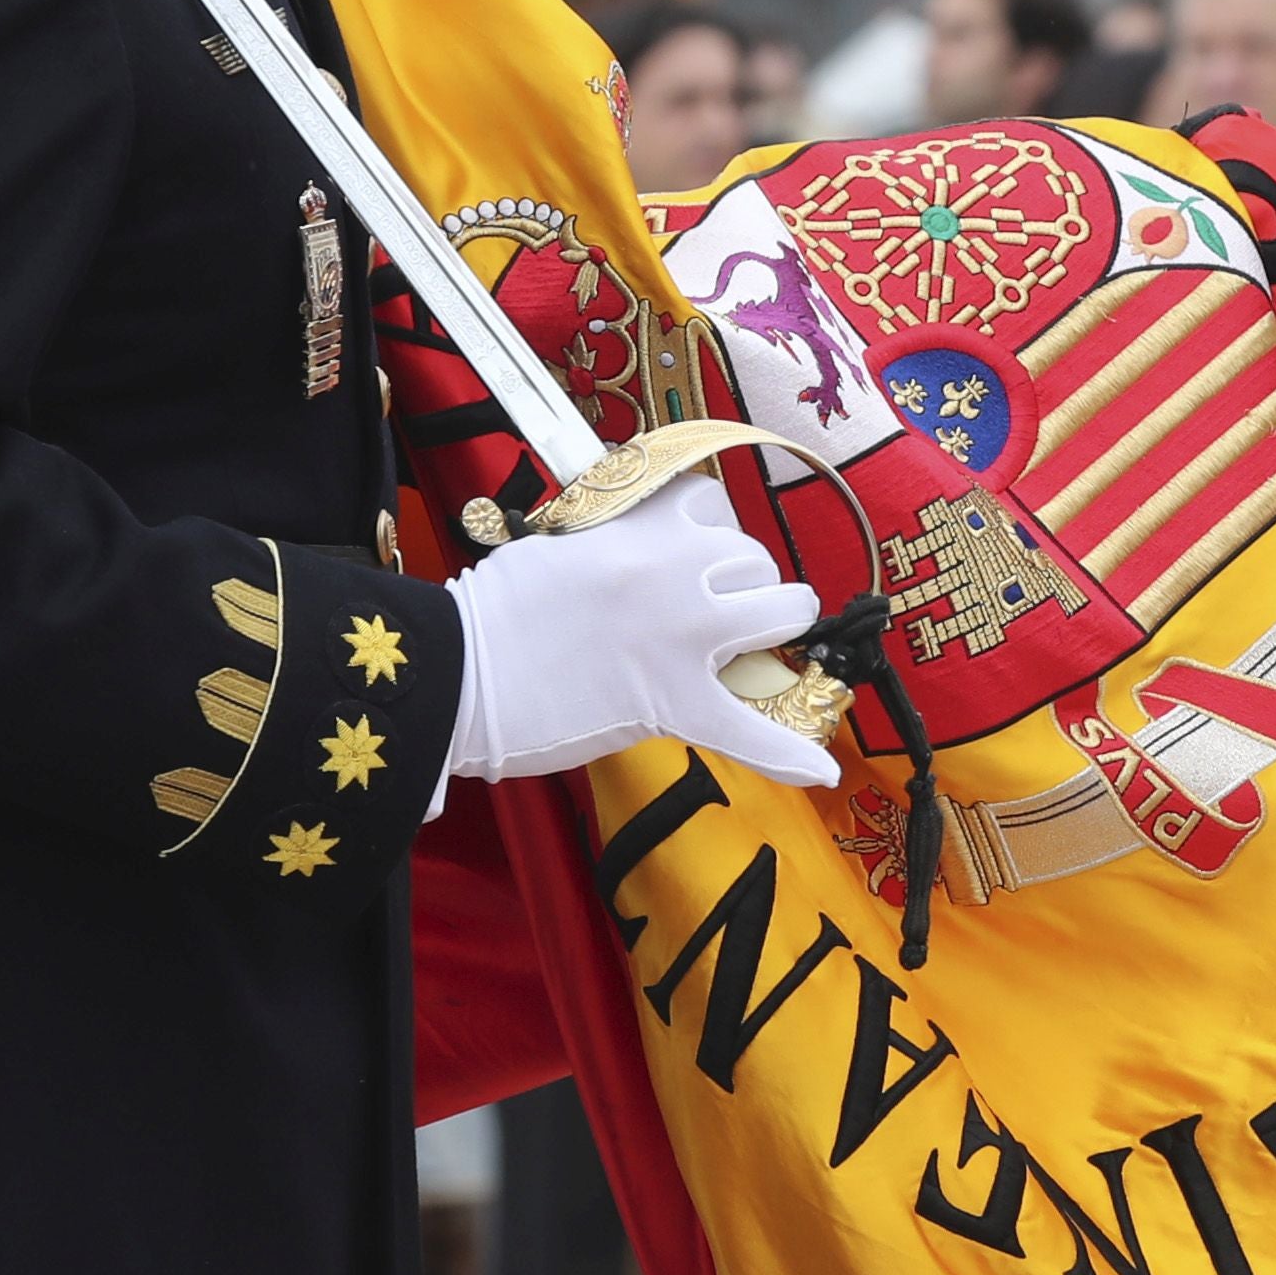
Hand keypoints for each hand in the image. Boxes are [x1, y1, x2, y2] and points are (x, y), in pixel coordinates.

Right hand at [445, 479, 836, 790]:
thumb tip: (641, 554)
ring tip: (757, 647)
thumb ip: (613, 542)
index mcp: (638, 525)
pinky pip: (750, 731)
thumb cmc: (491, 612)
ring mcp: (682, 635)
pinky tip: (818, 770)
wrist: (457, 671)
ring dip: (776, 626)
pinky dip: (786, 755)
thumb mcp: (556, 545)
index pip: (712, 505)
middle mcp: (674, 568)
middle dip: (744, 582)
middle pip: (754, 557)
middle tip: (714, 612)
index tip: (695, 556)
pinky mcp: (673, 703)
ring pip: (781, 609)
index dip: (712, 534)